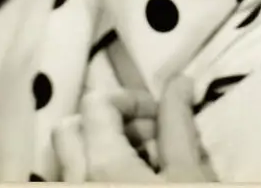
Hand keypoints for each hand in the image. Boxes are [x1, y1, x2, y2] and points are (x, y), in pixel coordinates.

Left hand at [53, 77, 216, 181]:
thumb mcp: (190, 174)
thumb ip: (179, 124)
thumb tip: (179, 81)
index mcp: (100, 164)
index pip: (96, 102)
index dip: (131, 100)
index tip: (162, 115)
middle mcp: (74, 180)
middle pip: (70, 128)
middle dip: (107, 123)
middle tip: (148, 138)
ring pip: (72, 159)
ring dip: (104, 150)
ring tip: (146, 164)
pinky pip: (76, 179)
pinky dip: (99, 173)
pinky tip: (134, 181)